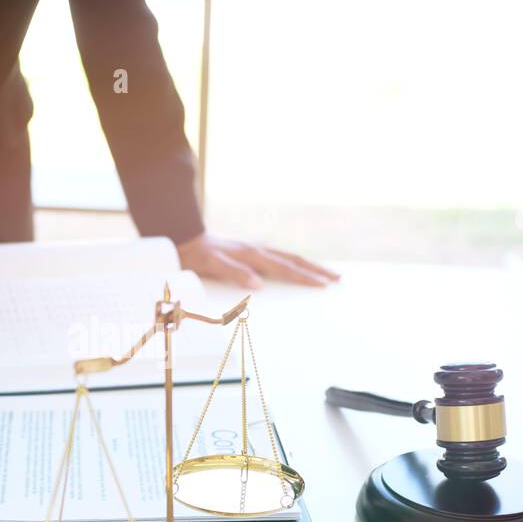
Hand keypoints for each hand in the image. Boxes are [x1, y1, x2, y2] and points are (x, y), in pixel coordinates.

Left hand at [177, 234, 339, 288]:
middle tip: (337, 278)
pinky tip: (295, 267)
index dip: (306, 278)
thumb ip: (235, 273)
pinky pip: (278, 256)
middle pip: (294, 260)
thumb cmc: (197, 254)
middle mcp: (258, 250)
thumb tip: (259, 284)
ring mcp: (255, 248)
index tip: (324, 285)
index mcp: (253, 255)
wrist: (184, 236)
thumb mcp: (213, 264)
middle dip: (317, 270)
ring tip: (325, 273)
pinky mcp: (250, 250)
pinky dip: (293, 263)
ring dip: (308, 265)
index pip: (286, 268)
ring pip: (288, 256)